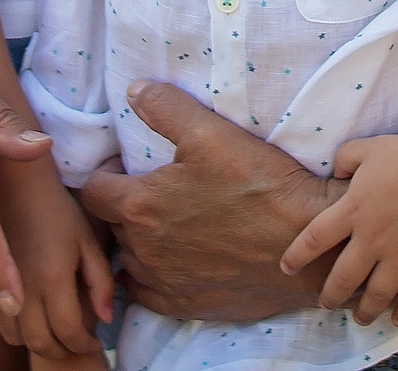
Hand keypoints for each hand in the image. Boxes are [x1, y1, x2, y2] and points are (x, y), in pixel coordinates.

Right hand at [0, 161, 114, 360]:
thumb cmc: (57, 207)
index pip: (69, 333)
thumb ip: (100, 280)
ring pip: (14, 337)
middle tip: (74, 343)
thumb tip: (105, 319)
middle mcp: (22, 289)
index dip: (85, 346)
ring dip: (34, 341)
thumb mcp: (88, 238)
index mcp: (52, 278)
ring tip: (51, 329)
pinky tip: (25, 314)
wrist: (12, 182)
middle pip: (40, 343)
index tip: (94, 342)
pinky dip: (11, 328)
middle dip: (60, 351)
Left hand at [79, 81, 342, 322]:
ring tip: (160, 225)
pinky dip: (149, 279)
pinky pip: (147, 296)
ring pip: (127, 263)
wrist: (305, 241)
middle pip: (109, 227)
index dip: (104, 173)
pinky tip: (168, 263)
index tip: (124, 166)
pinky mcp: (187, 305)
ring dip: (135, 243)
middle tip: (146, 190)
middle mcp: (143, 251)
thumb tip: (134, 91)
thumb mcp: (210, 132)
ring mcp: (164, 283)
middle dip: (119, 207)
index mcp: (140, 206)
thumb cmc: (257, 185)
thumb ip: (165, 108)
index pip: (93, 191)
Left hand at [281, 134, 397, 326]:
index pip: (315, 239)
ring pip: (377, 295)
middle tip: (324, 304)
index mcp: (353, 210)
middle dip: (330, 296)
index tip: (287, 268)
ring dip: (364, 311)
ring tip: (359, 319)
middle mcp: (373, 239)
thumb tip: (336, 175)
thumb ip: (343, 161)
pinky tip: (396, 320)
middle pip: (343, 278)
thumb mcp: (365, 148)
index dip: (297, 257)